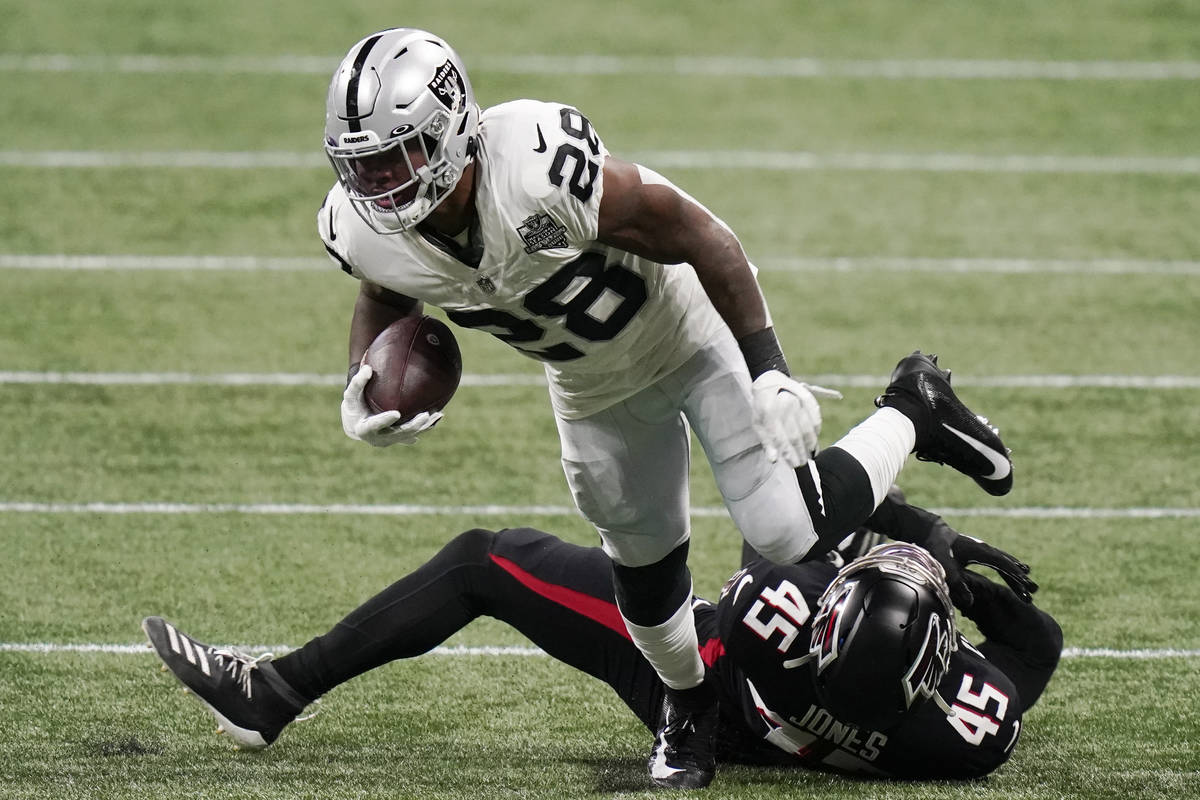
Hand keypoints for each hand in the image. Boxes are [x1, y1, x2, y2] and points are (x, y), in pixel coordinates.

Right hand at [341, 364, 442, 446]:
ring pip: (409, 435)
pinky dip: (425, 427)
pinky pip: (413, 434)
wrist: (356, 424)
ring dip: (423, 426)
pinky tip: (438, 418)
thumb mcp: (351, 395)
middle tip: (425, 415)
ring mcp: (389, 441)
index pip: (375, 425)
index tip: (397, 413)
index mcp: (364, 429)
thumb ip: (358, 383)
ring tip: (436, 415)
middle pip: (397, 434)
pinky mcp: (398, 440)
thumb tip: (368, 368)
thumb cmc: (354, 406)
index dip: (385, 420)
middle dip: (412, 426)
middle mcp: (378, 439)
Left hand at [750, 370, 842, 467]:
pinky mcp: (808, 398)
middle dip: (800, 452)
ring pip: (807, 428)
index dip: (788, 454)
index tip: (794, 465)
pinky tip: (814, 440)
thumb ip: (766, 442)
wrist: (769, 381)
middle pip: (795, 436)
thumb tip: (774, 460)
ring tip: (811, 455)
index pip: (780, 439)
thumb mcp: (758, 423)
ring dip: (810, 444)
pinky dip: (816, 431)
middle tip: (803, 463)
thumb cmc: (762, 407)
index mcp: (769, 414)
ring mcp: (797, 401)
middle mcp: (784, 407)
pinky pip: (815, 418)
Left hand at [917, 515, 1037, 608]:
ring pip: (1005, 562)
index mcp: (980, 552)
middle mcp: (985, 549)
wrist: (931, 531)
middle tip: (1033, 591)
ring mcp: (983, 549)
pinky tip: (1014, 570)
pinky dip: (1009, 567)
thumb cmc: (937, 547)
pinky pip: (998, 560)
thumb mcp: (945, 566)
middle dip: (1020, 578)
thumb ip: (957, 583)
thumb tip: (971, 601)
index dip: (1014, 576)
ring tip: (1030, 584)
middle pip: (1008, 565)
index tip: (1026, 587)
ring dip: (1017, 573)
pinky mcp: (979, 551)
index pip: (1002, 565)